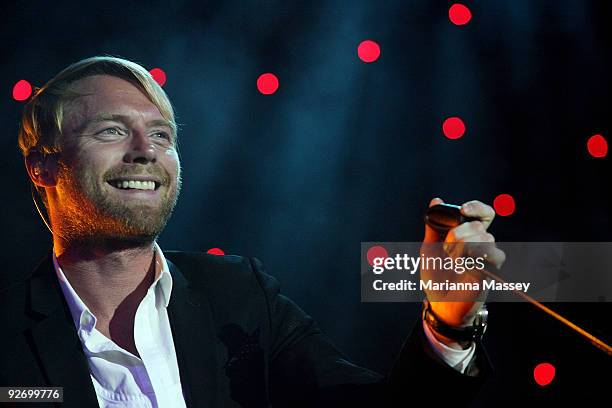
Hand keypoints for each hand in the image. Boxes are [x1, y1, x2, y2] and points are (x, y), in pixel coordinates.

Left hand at [421, 198, 504, 338]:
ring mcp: (487, 258)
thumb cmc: (436, 276)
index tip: (462, 210)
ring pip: (485, 237)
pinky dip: (476, 258)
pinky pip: (494, 255)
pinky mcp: (491, 272)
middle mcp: (481, 244)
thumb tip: (436, 200)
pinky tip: (464, 267)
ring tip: (453, 262)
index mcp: (468, 235)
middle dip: (457, 234)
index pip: (483, 214)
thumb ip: (433, 226)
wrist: (439, 304)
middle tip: (447, 250)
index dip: (476, 207)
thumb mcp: (430, 248)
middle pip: (478, 225)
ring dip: (464, 247)